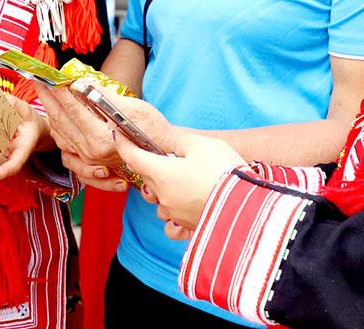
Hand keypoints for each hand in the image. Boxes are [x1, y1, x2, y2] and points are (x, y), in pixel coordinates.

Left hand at [35, 82, 176, 191]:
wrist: (162, 151)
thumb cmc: (153, 128)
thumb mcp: (132, 107)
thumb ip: (103, 97)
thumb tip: (81, 83)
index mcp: (101, 138)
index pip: (74, 109)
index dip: (59, 90)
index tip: (49, 75)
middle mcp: (91, 151)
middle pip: (62, 119)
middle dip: (47, 97)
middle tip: (37, 78)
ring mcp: (88, 158)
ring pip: (60, 131)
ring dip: (50, 109)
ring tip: (43, 91)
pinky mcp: (88, 160)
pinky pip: (64, 143)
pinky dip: (57, 127)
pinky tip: (55, 113)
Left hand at [117, 133, 243, 238]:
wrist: (246, 205)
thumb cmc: (222, 170)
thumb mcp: (201, 144)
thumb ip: (181, 143)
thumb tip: (176, 150)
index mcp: (161, 172)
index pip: (132, 156)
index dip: (123, 144)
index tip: (117, 135)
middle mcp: (162, 196)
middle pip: (146, 178)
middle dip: (151, 166)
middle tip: (169, 156)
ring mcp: (174, 214)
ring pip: (159, 201)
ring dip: (165, 190)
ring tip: (186, 181)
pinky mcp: (188, 227)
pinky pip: (172, 224)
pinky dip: (174, 216)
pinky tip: (186, 207)